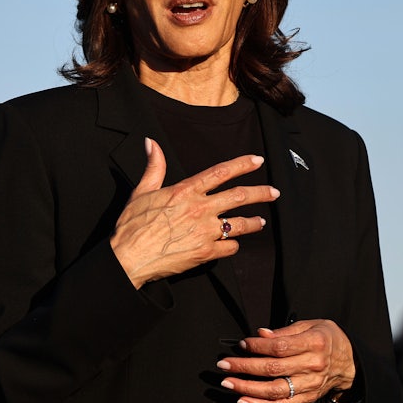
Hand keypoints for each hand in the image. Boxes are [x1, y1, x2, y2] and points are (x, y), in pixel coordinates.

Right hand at [111, 138, 279, 288]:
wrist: (128, 259)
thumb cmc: (132, 226)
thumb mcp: (141, 191)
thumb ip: (154, 167)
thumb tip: (152, 143)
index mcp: (185, 191)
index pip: (221, 172)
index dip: (242, 164)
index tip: (258, 160)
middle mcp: (199, 209)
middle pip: (239, 196)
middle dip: (260, 193)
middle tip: (274, 192)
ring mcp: (204, 231)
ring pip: (239, 224)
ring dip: (254, 222)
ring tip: (261, 222)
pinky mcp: (205, 252)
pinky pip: (229, 248)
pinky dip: (233, 246)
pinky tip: (232, 245)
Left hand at [216, 320, 355, 402]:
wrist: (351, 363)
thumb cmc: (328, 339)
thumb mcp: (312, 325)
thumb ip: (285, 331)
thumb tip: (260, 334)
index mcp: (315, 343)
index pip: (279, 347)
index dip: (257, 346)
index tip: (242, 344)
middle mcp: (313, 366)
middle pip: (273, 369)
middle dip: (244, 367)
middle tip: (224, 365)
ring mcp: (310, 385)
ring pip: (275, 390)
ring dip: (248, 388)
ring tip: (228, 384)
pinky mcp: (308, 399)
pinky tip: (244, 401)